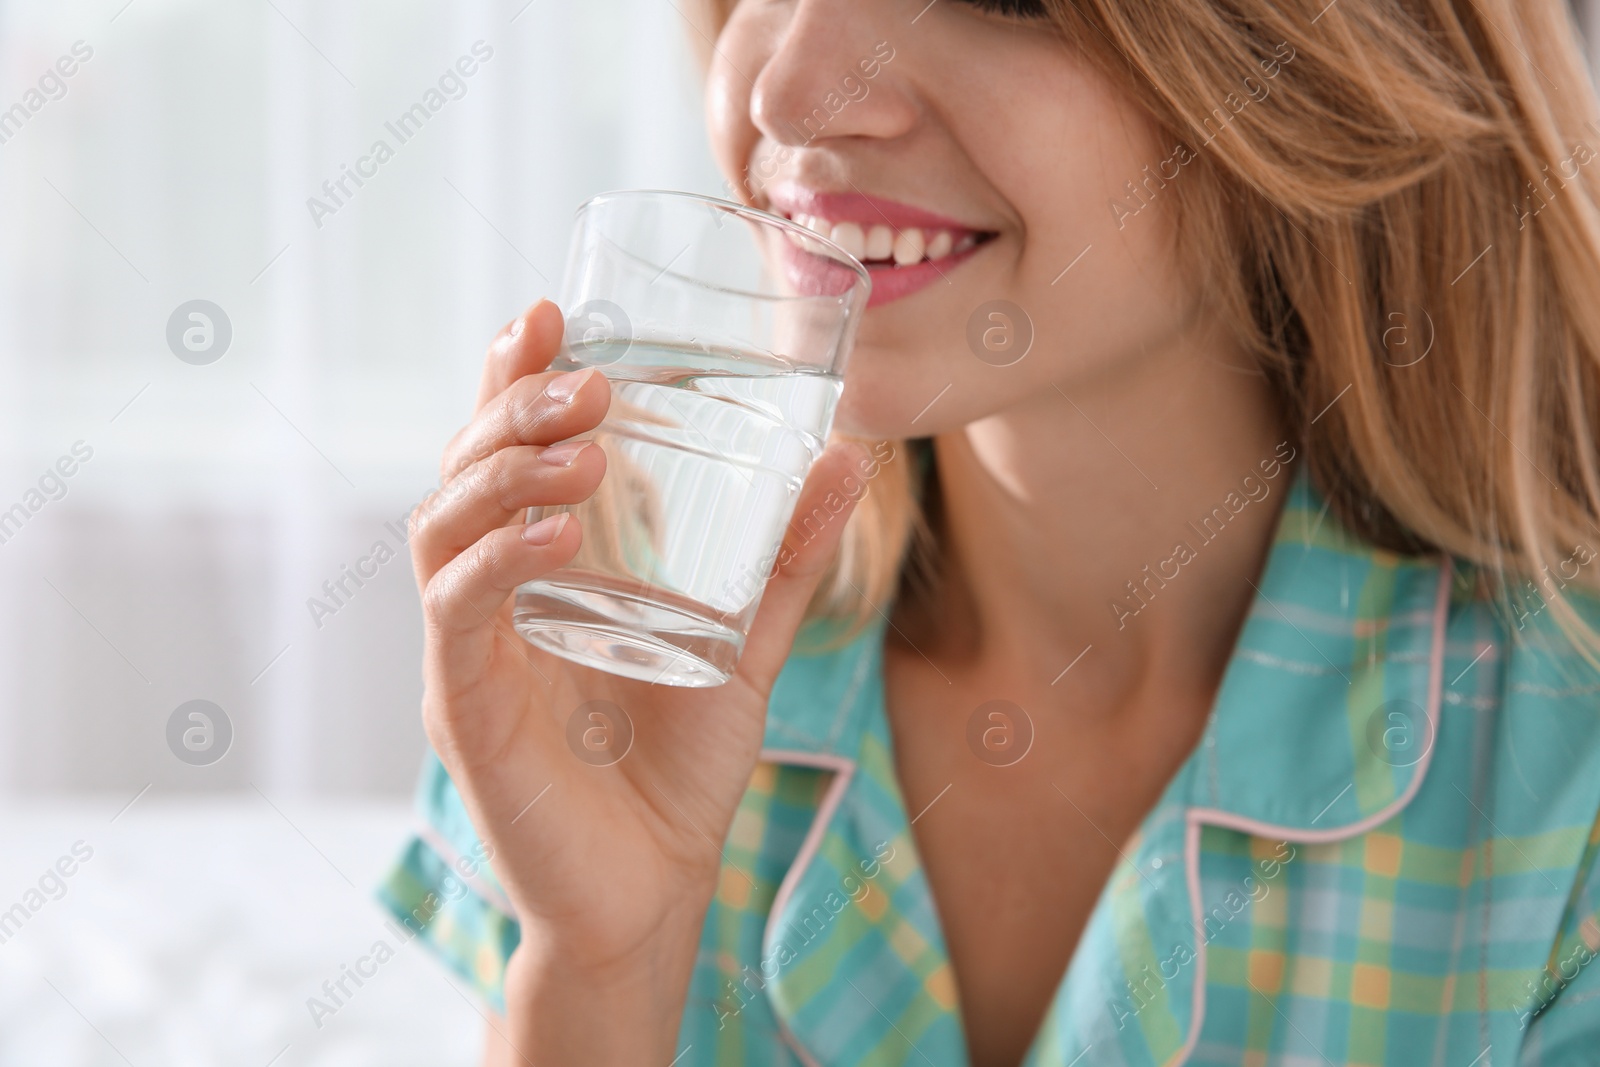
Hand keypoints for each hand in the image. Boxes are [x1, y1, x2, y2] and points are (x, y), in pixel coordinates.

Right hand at [408, 299, 866, 1062]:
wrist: (652, 890)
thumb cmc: (679, 766)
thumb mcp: (743, 641)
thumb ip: (783, 557)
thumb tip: (844, 455)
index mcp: (539, 567)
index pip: (505, 449)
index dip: (513, 375)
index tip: (551, 310)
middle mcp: (489, 594)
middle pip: (463, 468)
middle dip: (514, 406)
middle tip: (586, 376)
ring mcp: (469, 648)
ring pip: (441, 525)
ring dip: (504, 468)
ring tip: (585, 443)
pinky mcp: (464, 707)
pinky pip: (456, 611)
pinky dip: (496, 558)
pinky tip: (557, 529)